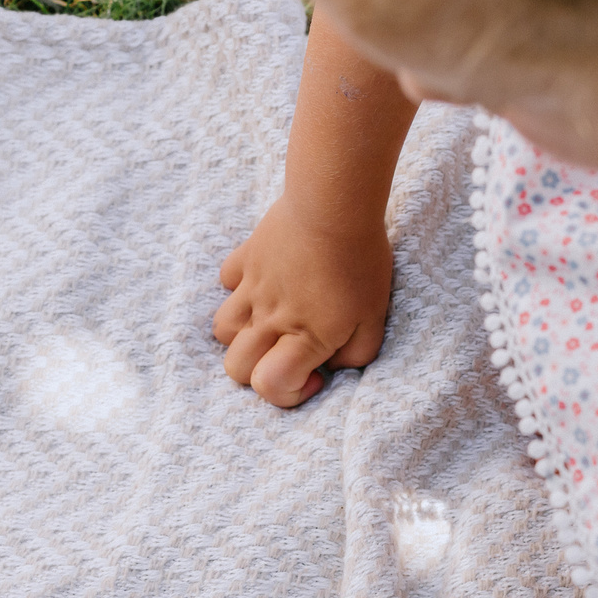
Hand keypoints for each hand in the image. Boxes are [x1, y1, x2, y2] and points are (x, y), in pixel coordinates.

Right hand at [213, 195, 393, 408]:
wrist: (333, 203)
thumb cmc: (360, 260)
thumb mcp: (376, 316)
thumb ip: (358, 354)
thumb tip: (335, 365)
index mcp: (303, 337)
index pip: (269, 386)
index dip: (289, 394)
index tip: (316, 374)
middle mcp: (270, 318)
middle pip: (235, 368)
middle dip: (257, 372)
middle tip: (289, 353)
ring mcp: (252, 288)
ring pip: (221, 330)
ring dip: (242, 335)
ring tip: (272, 321)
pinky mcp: (246, 258)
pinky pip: (226, 282)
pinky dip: (239, 288)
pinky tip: (267, 281)